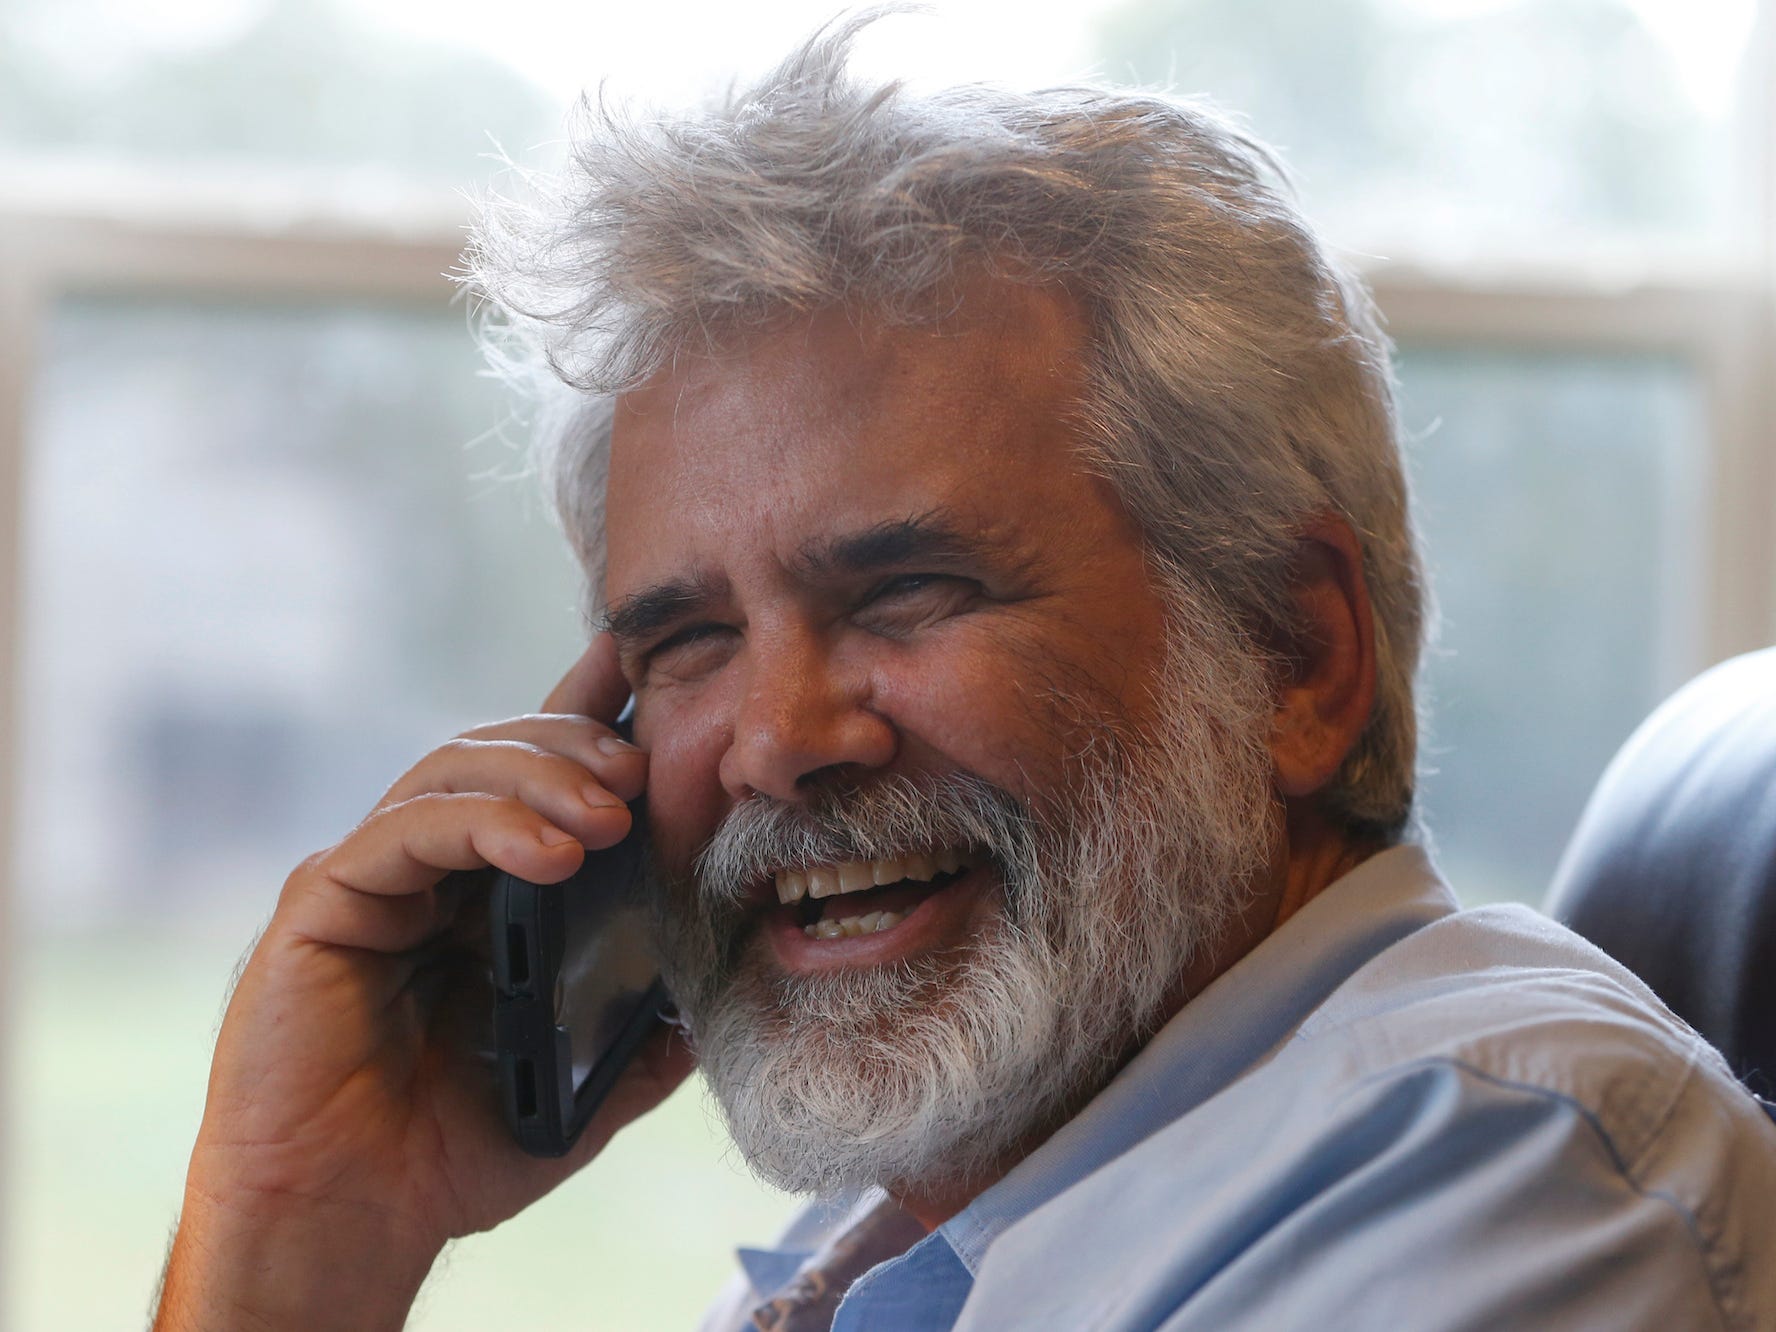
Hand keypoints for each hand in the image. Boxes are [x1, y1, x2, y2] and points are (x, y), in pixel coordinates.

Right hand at [154, 637, 694, 1331]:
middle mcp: (426, 867)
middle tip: (643, 772)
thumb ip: (647, 1025)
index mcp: (485, 890)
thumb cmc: (455, 1150)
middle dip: (578, 744)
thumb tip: (722, 977)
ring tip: (611, 814)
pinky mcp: (325, 901)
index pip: (541, 778)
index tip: (652, 670)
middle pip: (500, 750)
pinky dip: (482, 824)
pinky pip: (405, 831)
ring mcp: (371, 875)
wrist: (353, 1223)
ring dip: (541, 776)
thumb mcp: (586, 1078)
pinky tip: (550, 853)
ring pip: (454, 769)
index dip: (591, 714)